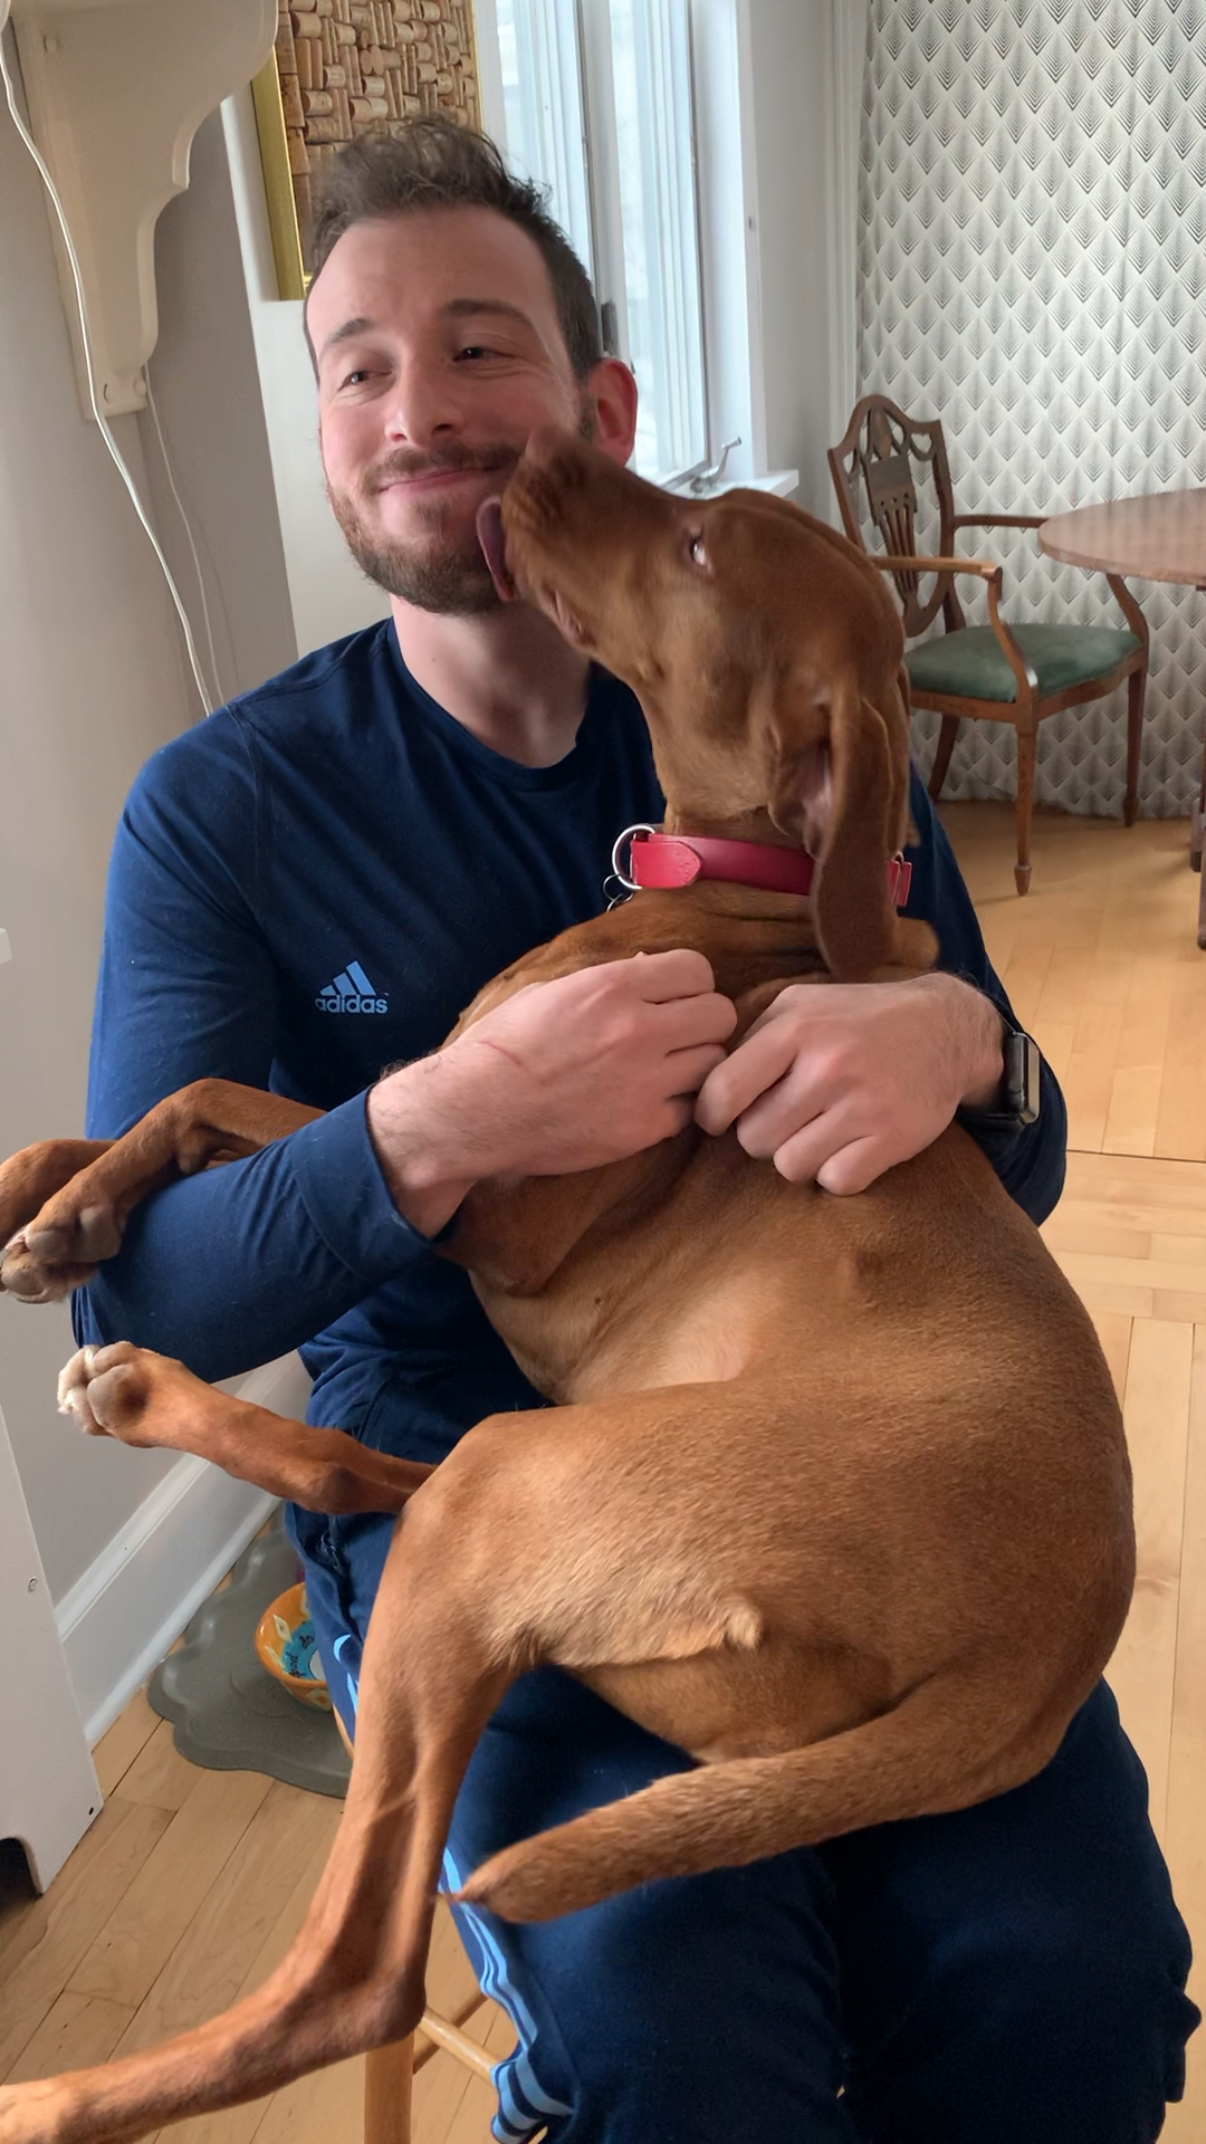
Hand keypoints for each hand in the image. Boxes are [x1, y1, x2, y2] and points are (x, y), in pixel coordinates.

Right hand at [368, 950, 736, 1233]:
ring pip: (714, 1064)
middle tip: (680, 1034)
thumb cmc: (502, 1048)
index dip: (690, 983)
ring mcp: (645, 1083)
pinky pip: (690, 1111)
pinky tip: (648, 1103)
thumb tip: (649, 967)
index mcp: (612, 988)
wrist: (471, 1112)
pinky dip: (676, 1107)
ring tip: (667, 1070)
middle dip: (703, 1022)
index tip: (675, 997)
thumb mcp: (549, 992)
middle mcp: (637, 1031)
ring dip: (695, 1065)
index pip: (698, 970)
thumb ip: (607, 980)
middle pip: (720, 1015)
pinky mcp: (642, 1129)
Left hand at [694, 972, 1005, 1194]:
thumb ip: (751, 1040)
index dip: (711, 1114)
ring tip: (819, 1129)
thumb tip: (696, 1081)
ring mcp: (863, 1104)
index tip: (718, 1118)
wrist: (945, 1028)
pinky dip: (836, 1172)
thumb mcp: (800, 1005)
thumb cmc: (856, 1020)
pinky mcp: (893, 1137)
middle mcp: (829, 1065)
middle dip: (763, 1133)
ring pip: (790, 1165)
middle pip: (753, 1138)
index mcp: (797, 1027)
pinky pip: (835, 1181)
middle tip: (788, 1118)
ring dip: (798, 1155)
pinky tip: (848, 1144)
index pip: (722, 1092)